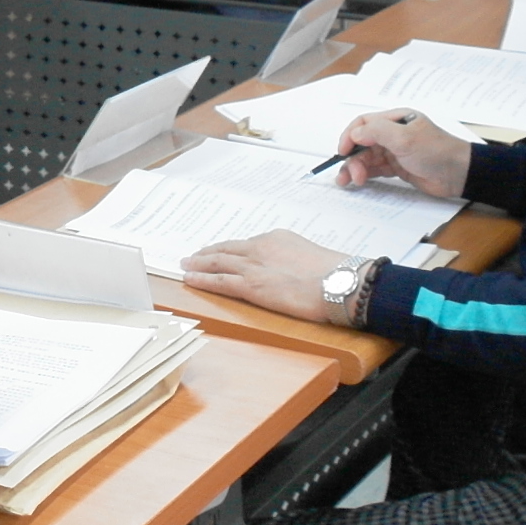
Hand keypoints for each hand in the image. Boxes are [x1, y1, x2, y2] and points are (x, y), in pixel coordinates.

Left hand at [179, 230, 348, 323]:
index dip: (229, 248)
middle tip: (192, 256)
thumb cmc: (336, 274)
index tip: (219, 250)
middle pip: (227, 250)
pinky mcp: (250, 286)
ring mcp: (253, 266)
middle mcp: (260, 248)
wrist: (340, 282)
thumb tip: (295, 271)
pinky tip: (189, 279)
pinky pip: (219, 281)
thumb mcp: (312, 256)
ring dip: (198, 264)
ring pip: (218, 262)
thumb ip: (296, 260)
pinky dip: (201, 279)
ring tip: (185, 265)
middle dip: (207, 253)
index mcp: (277, 238)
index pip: (246, 244)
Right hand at [332, 110, 470, 199]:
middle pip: (362, 143)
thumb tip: (354, 133)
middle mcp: (393, 133)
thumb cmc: (436, 151)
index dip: (350, 136)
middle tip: (351, 175)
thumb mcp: (404, 138)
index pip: (364, 123)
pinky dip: (365, 174)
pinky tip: (359, 181)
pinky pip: (376, 168)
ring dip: (356, 168)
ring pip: (367, 157)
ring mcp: (395, 151)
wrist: (459, 174)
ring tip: (352, 182)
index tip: (343, 152)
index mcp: (395, 120)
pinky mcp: (398, 167)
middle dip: (353, 158)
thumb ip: (376, 132)